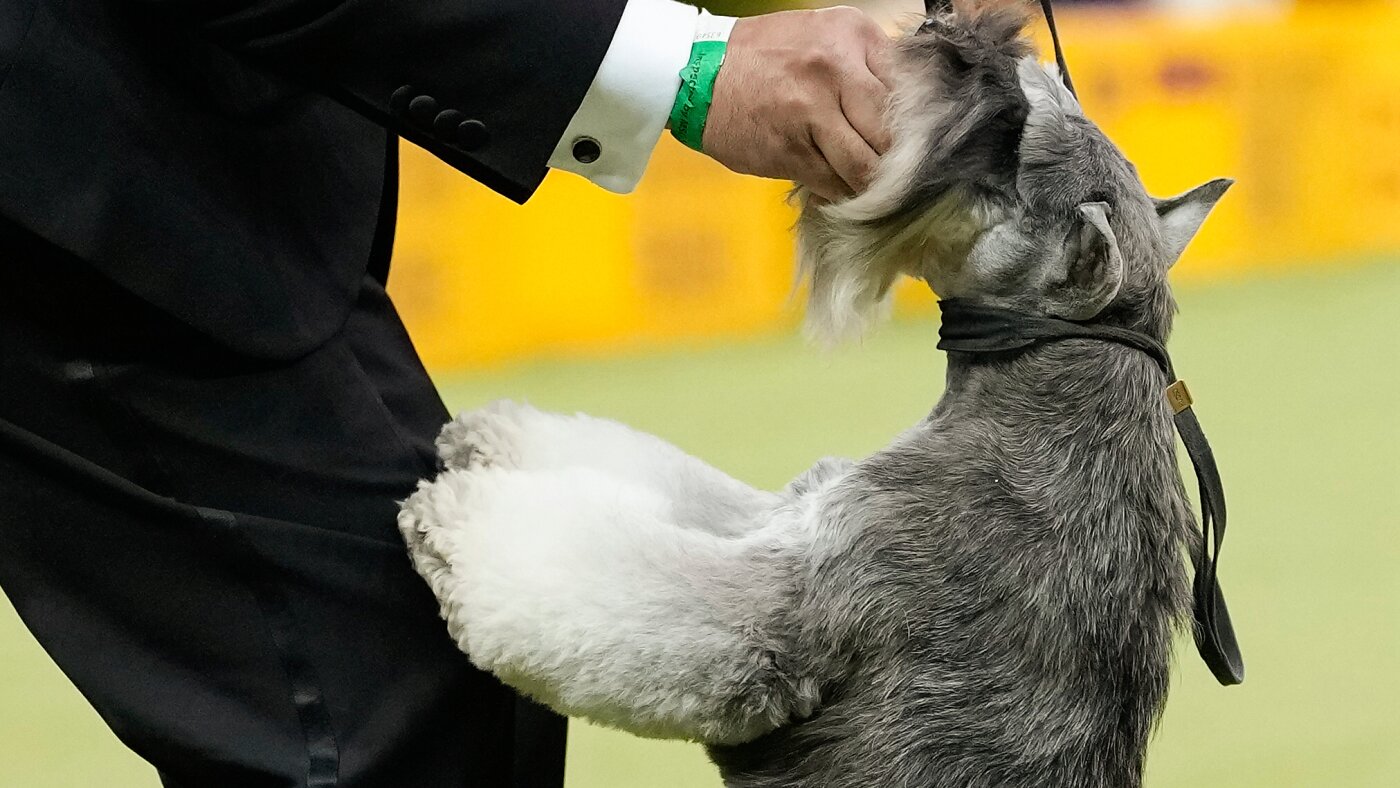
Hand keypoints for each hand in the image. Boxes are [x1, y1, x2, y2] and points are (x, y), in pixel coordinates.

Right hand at [702, 7, 893, 200]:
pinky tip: (835, 190)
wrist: (697, 73)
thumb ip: (864, 69)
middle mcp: (837, 66)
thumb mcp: (822, 39)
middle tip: (894, 176)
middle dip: (895, 161)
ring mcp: (813, 109)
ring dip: (869, 186)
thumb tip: (907, 118)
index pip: (909, 90)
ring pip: (866, 166)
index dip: (913, 126)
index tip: (912, 146)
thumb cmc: (763, 58)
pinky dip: (839, 195)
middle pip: (892, 132)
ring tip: (867, 189)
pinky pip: (833, 185)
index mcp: (853, 34)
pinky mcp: (791, 149)